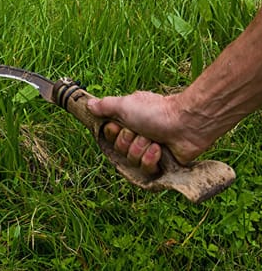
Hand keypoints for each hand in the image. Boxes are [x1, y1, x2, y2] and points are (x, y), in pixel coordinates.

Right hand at [87, 91, 209, 174]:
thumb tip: (89, 105)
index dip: (112, 133)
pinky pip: (146, 169)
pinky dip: (151, 158)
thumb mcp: (125, 105)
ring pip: (131, 160)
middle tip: (140, 132)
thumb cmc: (156, 111)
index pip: (109, 135)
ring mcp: (150, 150)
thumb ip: (105, 106)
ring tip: (153, 141)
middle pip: (119, 149)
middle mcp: (138, 135)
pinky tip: (159, 150)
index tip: (118, 126)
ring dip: (141, 149)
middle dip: (128, 142)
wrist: (186, 124)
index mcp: (128, 121)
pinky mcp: (161, 163)